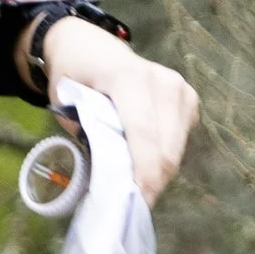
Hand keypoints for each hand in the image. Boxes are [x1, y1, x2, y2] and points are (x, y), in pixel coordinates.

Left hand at [35, 20, 197, 204]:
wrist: (91, 48)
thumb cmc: (74, 77)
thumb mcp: (66, 104)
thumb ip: (86, 135)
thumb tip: (109, 176)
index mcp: (129, 79)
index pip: (143, 135)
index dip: (143, 173)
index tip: (137, 204)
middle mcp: (162, 81)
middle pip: (166, 147)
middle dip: (152, 182)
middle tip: (133, 205)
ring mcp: (180, 88)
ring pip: (177, 148)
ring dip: (159, 173)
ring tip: (136, 188)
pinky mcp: (189, 97)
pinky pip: (180, 140)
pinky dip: (164, 157)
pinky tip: (145, 163)